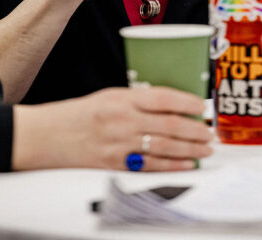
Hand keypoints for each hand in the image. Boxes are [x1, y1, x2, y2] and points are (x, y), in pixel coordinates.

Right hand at [12, 86, 212, 171]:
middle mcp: (124, 121)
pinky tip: (187, 164)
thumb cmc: (81, 114)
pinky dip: (172, 165)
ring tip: (205, 149)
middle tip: (211, 132)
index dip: (187, 102)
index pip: (163, 98)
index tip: (203, 106)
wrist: (50, 136)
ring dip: (190, 149)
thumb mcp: (109, 96)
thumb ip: (137, 100)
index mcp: (123, 99)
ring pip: (164, 147)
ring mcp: (121, 145)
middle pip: (169, 126)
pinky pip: (150, 166)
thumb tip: (170, 104)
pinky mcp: (116, 164)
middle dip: (195, 130)